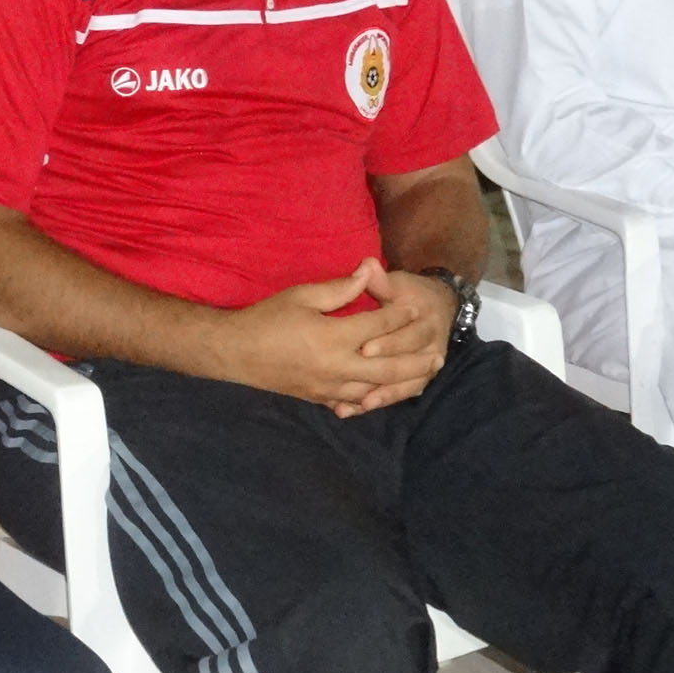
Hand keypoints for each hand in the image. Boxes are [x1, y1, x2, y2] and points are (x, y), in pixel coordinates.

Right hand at [209, 258, 441, 413]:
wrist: (234, 354)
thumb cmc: (267, 319)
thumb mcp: (302, 295)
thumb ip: (339, 288)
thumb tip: (370, 270)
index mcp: (334, 337)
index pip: (378, 327)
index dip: (398, 315)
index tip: (415, 307)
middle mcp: (337, 367)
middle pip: (388, 366)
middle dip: (415, 360)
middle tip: (439, 355)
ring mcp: (329, 387)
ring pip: (375, 390)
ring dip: (401, 383)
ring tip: (422, 376)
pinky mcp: (319, 398)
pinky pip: (353, 402)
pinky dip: (373, 400)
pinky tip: (385, 396)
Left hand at [345, 269, 458, 413]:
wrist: (438, 307)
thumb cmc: (410, 294)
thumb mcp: (398, 284)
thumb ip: (382, 281)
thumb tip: (367, 265)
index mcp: (426, 321)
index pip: (408, 335)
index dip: (388, 343)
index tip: (365, 349)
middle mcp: (431, 347)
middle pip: (408, 365)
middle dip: (384, 375)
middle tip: (359, 385)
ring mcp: (427, 366)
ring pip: (407, 385)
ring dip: (385, 396)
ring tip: (361, 405)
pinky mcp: (419, 379)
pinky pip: (403, 393)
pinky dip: (383, 401)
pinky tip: (359, 410)